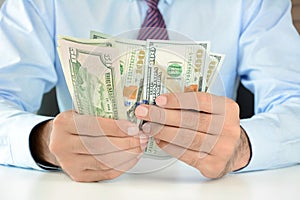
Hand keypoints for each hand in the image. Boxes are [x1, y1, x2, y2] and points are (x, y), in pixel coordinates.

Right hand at [31, 110, 147, 181]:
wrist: (57, 140)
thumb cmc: (74, 124)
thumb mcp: (81, 111)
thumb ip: (100, 113)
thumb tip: (130, 118)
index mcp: (63, 124)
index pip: (93, 126)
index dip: (116, 128)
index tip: (133, 128)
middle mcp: (62, 145)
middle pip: (99, 146)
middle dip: (125, 143)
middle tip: (141, 138)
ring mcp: (69, 163)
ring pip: (103, 161)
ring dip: (126, 155)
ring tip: (139, 147)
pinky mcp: (78, 175)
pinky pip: (104, 173)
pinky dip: (121, 166)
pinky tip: (131, 158)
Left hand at [135, 92, 250, 178]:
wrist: (235, 150)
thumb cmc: (217, 126)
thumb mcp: (213, 110)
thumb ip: (193, 105)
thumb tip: (161, 103)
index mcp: (227, 109)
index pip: (200, 101)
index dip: (177, 100)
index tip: (158, 100)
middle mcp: (228, 129)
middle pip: (190, 121)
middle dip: (163, 116)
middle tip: (144, 112)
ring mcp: (222, 148)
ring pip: (186, 139)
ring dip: (163, 132)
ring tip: (148, 127)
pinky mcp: (213, 165)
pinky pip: (186, 155)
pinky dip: (169, 146)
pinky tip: (159, 140)